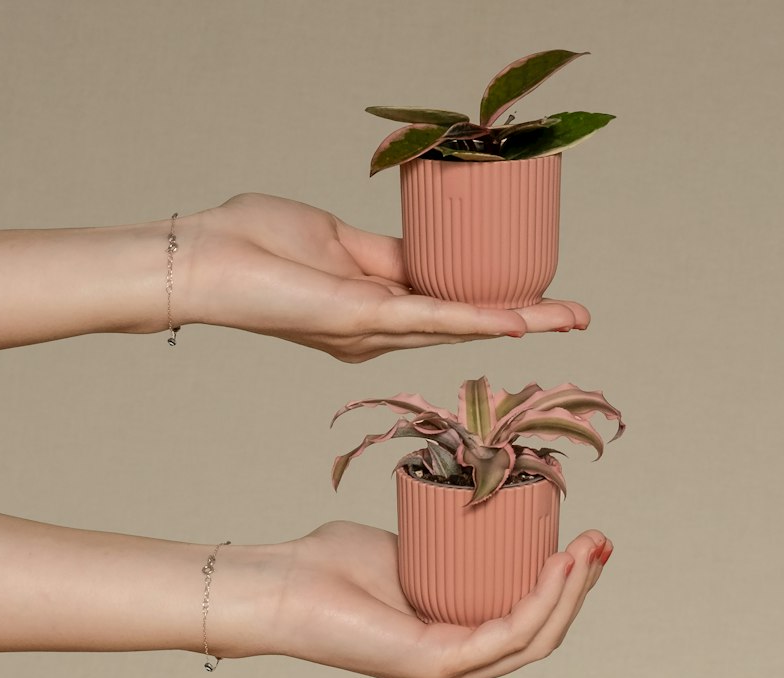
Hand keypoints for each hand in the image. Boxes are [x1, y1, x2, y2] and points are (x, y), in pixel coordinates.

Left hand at [178, 193, 589, 358]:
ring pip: (459, 326)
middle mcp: (377, 332)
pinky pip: (428, 320)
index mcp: (372, 310)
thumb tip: (423, 249)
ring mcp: (372, 331)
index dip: (496, 302)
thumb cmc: (252, 244)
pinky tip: (515, 321)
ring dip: (519, 322)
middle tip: (578, 318)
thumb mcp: (332, 239)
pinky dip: (473, 320)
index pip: (445, 305)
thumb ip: (378, 252)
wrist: (204, 260)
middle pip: (465, 324)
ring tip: (569, 320)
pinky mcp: (361, 320)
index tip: (539, 299)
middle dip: (525, 320)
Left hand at [269, 522, 612, 677]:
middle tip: (600, 542)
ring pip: (534, 639)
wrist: (283, 586)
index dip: (565, 587)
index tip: (584, 541)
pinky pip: (507, 635)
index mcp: (450, 647)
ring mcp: (448, 674)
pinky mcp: (436, 667)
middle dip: (579, 588)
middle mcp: (455, 670)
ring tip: (587, 547)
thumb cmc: (328, 568)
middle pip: (541, 635)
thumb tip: (476, 513)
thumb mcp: (405, 549)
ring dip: (570, 592)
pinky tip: (557, 565)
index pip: (525, 625)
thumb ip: (441, 545)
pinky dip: (541, 599)